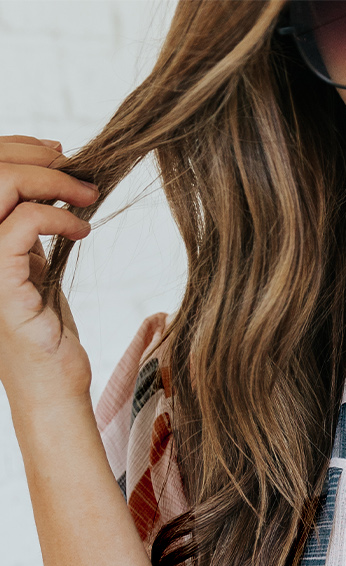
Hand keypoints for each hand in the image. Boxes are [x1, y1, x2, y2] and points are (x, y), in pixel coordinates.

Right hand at [0, 135, 97, 414]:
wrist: (53, 386)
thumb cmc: (47, 333)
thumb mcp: (34, 267)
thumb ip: (27, 227)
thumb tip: (47, 184)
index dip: (16, 149)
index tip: (61, 156)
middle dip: (34, 156)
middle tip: (79, 172)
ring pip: (2, 187)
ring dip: (52, 181)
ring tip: (87, 196)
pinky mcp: (0, 281)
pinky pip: (22, 224)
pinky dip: (57, 217)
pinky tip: (82, 229)